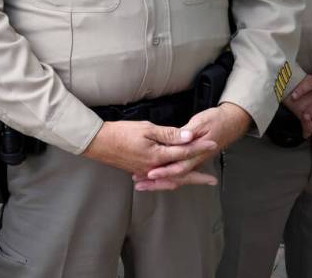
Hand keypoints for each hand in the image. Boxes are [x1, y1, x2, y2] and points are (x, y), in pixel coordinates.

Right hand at [81, 120, 218, 189]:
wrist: (98, 142)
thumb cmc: (120, 133)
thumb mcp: (146, 129)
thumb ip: (169, 134)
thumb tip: (188, 136)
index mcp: (158, 156)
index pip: (184, 151)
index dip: (199, 147)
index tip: (213, 143)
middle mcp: (154, 168)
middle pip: (181, 173)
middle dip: (198, 176)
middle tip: (212, 181)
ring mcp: (146, 171)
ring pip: (171, 178)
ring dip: (185, 180)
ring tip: (196, 181)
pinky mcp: (139, 171)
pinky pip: (160, 180)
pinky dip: (169, 181)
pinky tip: (172, 181)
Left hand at [135, 102, 251, 190]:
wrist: (233, 121)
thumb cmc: (217, 120)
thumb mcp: (202, 122)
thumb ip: (189, 132)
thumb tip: (181, 138)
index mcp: (198, 154)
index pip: (179, 167)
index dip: (165, 171)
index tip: (150, 173)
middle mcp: (196, 161)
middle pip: (175, 177)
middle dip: (157, 182)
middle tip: (139, 184)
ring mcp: (195, 161)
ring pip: (176, 177)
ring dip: (159, 181)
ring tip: (143, 184)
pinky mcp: (194, 159)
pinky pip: (179, 171)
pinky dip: (166, 175)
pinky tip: (156, 176)